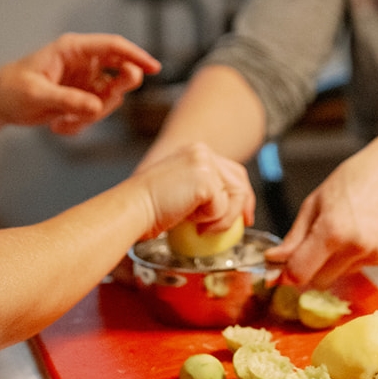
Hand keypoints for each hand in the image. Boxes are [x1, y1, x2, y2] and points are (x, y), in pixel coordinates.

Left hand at [0, 32, 160, 134]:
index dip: (135, 55)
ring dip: (90, 116)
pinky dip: (80, 125)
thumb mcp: (36, 94)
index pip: (113, 47)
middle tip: (99, 105)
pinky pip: (95, 114)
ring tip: (61, 122)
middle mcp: (83, 63)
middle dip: (115, 92)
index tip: (154, 68)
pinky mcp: (81, 99)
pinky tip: (58, 126)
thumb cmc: (11, 88)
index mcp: (72, 49)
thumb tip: (97, 107)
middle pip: (120, 72)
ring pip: (109, 99)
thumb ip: (67, 100)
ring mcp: (84, 82)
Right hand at [130, 142, 255, 239]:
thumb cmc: (149, 206)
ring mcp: (204, 163)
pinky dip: (211, 222)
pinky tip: (189, 221)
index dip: (242, 193)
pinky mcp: (205, 179)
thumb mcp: (182, 191)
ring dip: (222, 219)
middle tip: (241, 226)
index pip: (231, 170)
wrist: (133, 208)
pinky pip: (223, 208)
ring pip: (234, 197)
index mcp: (195, 151)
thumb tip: (229, 207)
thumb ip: (203, 190)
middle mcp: (201, 152)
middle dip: (242, 206)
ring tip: (199, 226)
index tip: (244, 215)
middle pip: (239, 180)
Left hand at [266, 129, 377, 286]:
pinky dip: (350, 258)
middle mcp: (356, 248)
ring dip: (331, 263)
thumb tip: (274, 259)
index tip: (281, 266)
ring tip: (338, 232)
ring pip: (338, 276)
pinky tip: (356, 234)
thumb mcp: (313, 203)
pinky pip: (358, 269)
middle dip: (309, 269)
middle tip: (306, 248)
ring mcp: (375, 256)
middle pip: (319, 281)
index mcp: (333, 232)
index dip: (287, 272)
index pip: (301, 273)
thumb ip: (294, 237)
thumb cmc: (352, 180)